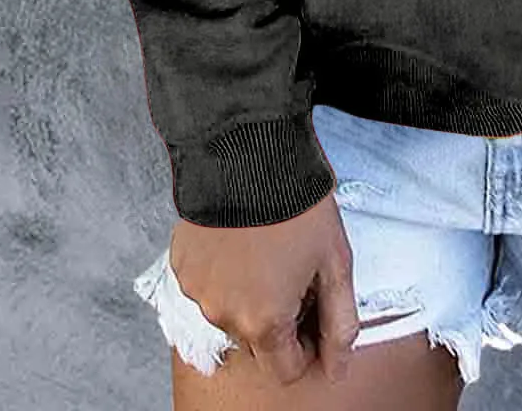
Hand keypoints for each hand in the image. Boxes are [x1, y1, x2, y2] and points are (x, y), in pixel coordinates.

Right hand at [169, 193, 358, 385]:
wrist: (249, 151)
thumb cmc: (299, 204)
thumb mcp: (335, 262)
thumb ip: (340, 324)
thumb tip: (339, 369)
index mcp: (264, 323)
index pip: (286, 370)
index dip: (309, 345)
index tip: (316, 309)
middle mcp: (224, 316)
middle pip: (259, 342)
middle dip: (280, 317)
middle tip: (297, 269)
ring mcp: (198, 290)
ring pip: (231, 311)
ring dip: (251, 293)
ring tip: (269, 247)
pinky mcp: (182, 264)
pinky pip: (208, 283)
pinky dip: (225, 271)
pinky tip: (242, 238)